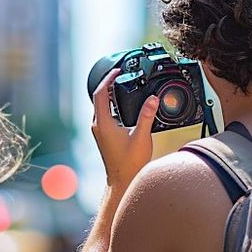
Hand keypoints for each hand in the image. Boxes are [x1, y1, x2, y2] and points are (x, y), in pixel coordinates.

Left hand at [90, 69, 158, 190]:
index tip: (117, 71)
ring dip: (110, 95)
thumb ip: (147, 116)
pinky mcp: (104, 135)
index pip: (100, 93)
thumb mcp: (141, 136)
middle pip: (99, 97)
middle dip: (109, 84)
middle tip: (120, 75)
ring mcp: (100, 131)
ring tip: (122, 85)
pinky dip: (112, 105)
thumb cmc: (129, 163)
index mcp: (103, 123)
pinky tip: (123, 105)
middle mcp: (98, 126)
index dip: (108, 79)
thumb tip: (153, 99)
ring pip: (101, 106)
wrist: (122, 181)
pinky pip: (105, 114)